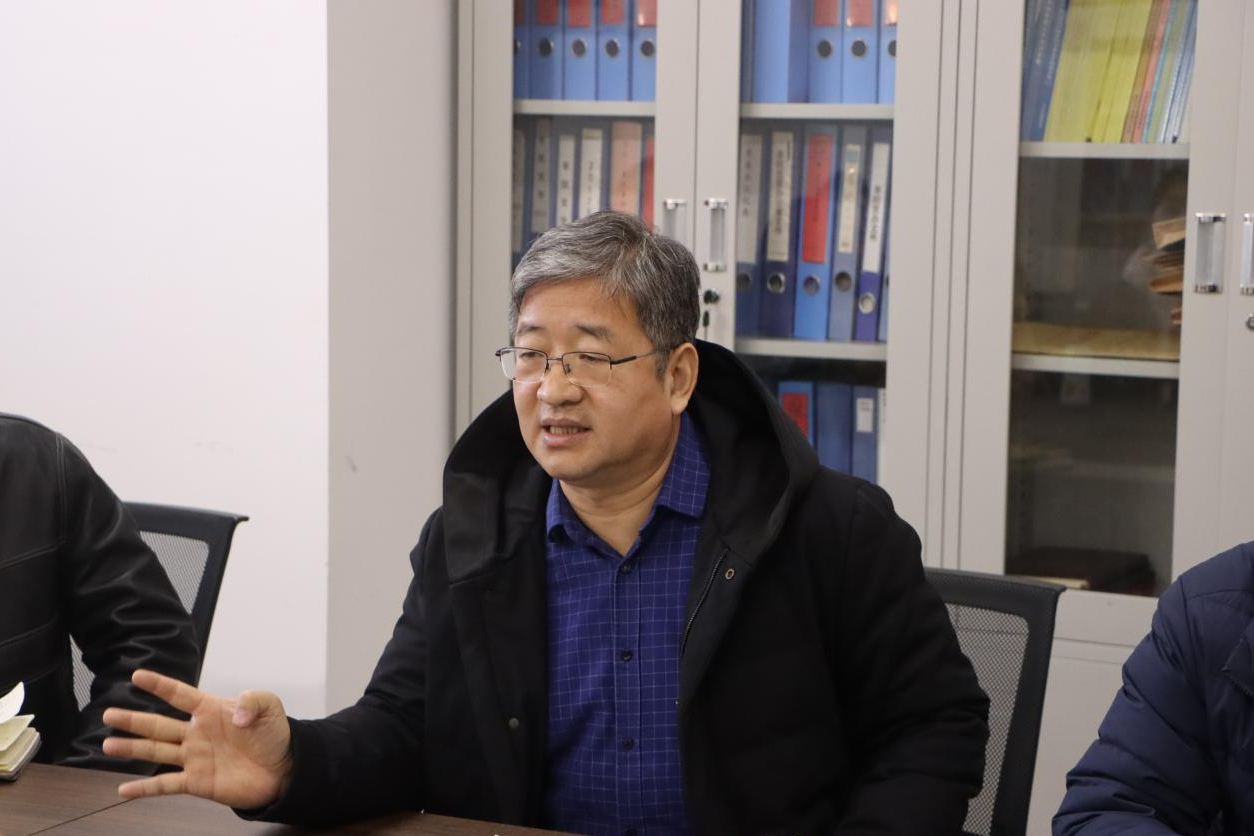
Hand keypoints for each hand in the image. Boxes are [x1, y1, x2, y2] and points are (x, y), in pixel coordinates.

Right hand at [102, 669, 293, 808]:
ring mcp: (194, 758)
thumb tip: (236, 714)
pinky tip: (123, 790)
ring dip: (131, 748)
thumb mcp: (269, 706)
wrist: (284, 768)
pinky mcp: (197, 782)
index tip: (137, 676)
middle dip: (133, 719)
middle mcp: (196, 733)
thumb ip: (254, 700)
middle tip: (108, 713)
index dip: (159, 685)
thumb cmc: (274, 735)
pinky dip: (144, 788)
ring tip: (107, 744)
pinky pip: (165, 785)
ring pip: (156, 751)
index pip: (180, 694)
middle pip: (158, 724)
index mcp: (211, 710)